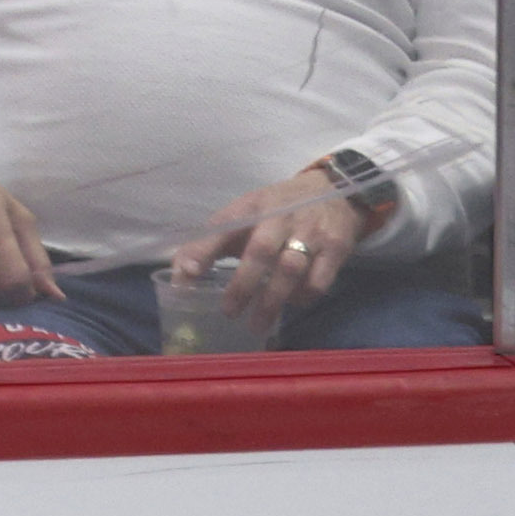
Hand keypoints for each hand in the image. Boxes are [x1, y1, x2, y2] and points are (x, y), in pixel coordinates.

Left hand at [168, 164, 372, 313]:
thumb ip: (208, 244)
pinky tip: (292, 304)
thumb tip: (178, 280)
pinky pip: (319, 279)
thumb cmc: (276, 210)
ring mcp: (311, 231)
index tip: (186, 275)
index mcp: (252, 207)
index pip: (222, 226)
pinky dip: (303, 296)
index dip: (202, 250)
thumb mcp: (243, 216)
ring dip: (272, 299)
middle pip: (259, 252)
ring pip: (291, 269)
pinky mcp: (336, 247)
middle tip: (229, 313)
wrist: (335, 191)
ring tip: (257, 324)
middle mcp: (281, 217)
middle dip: (242, 285)